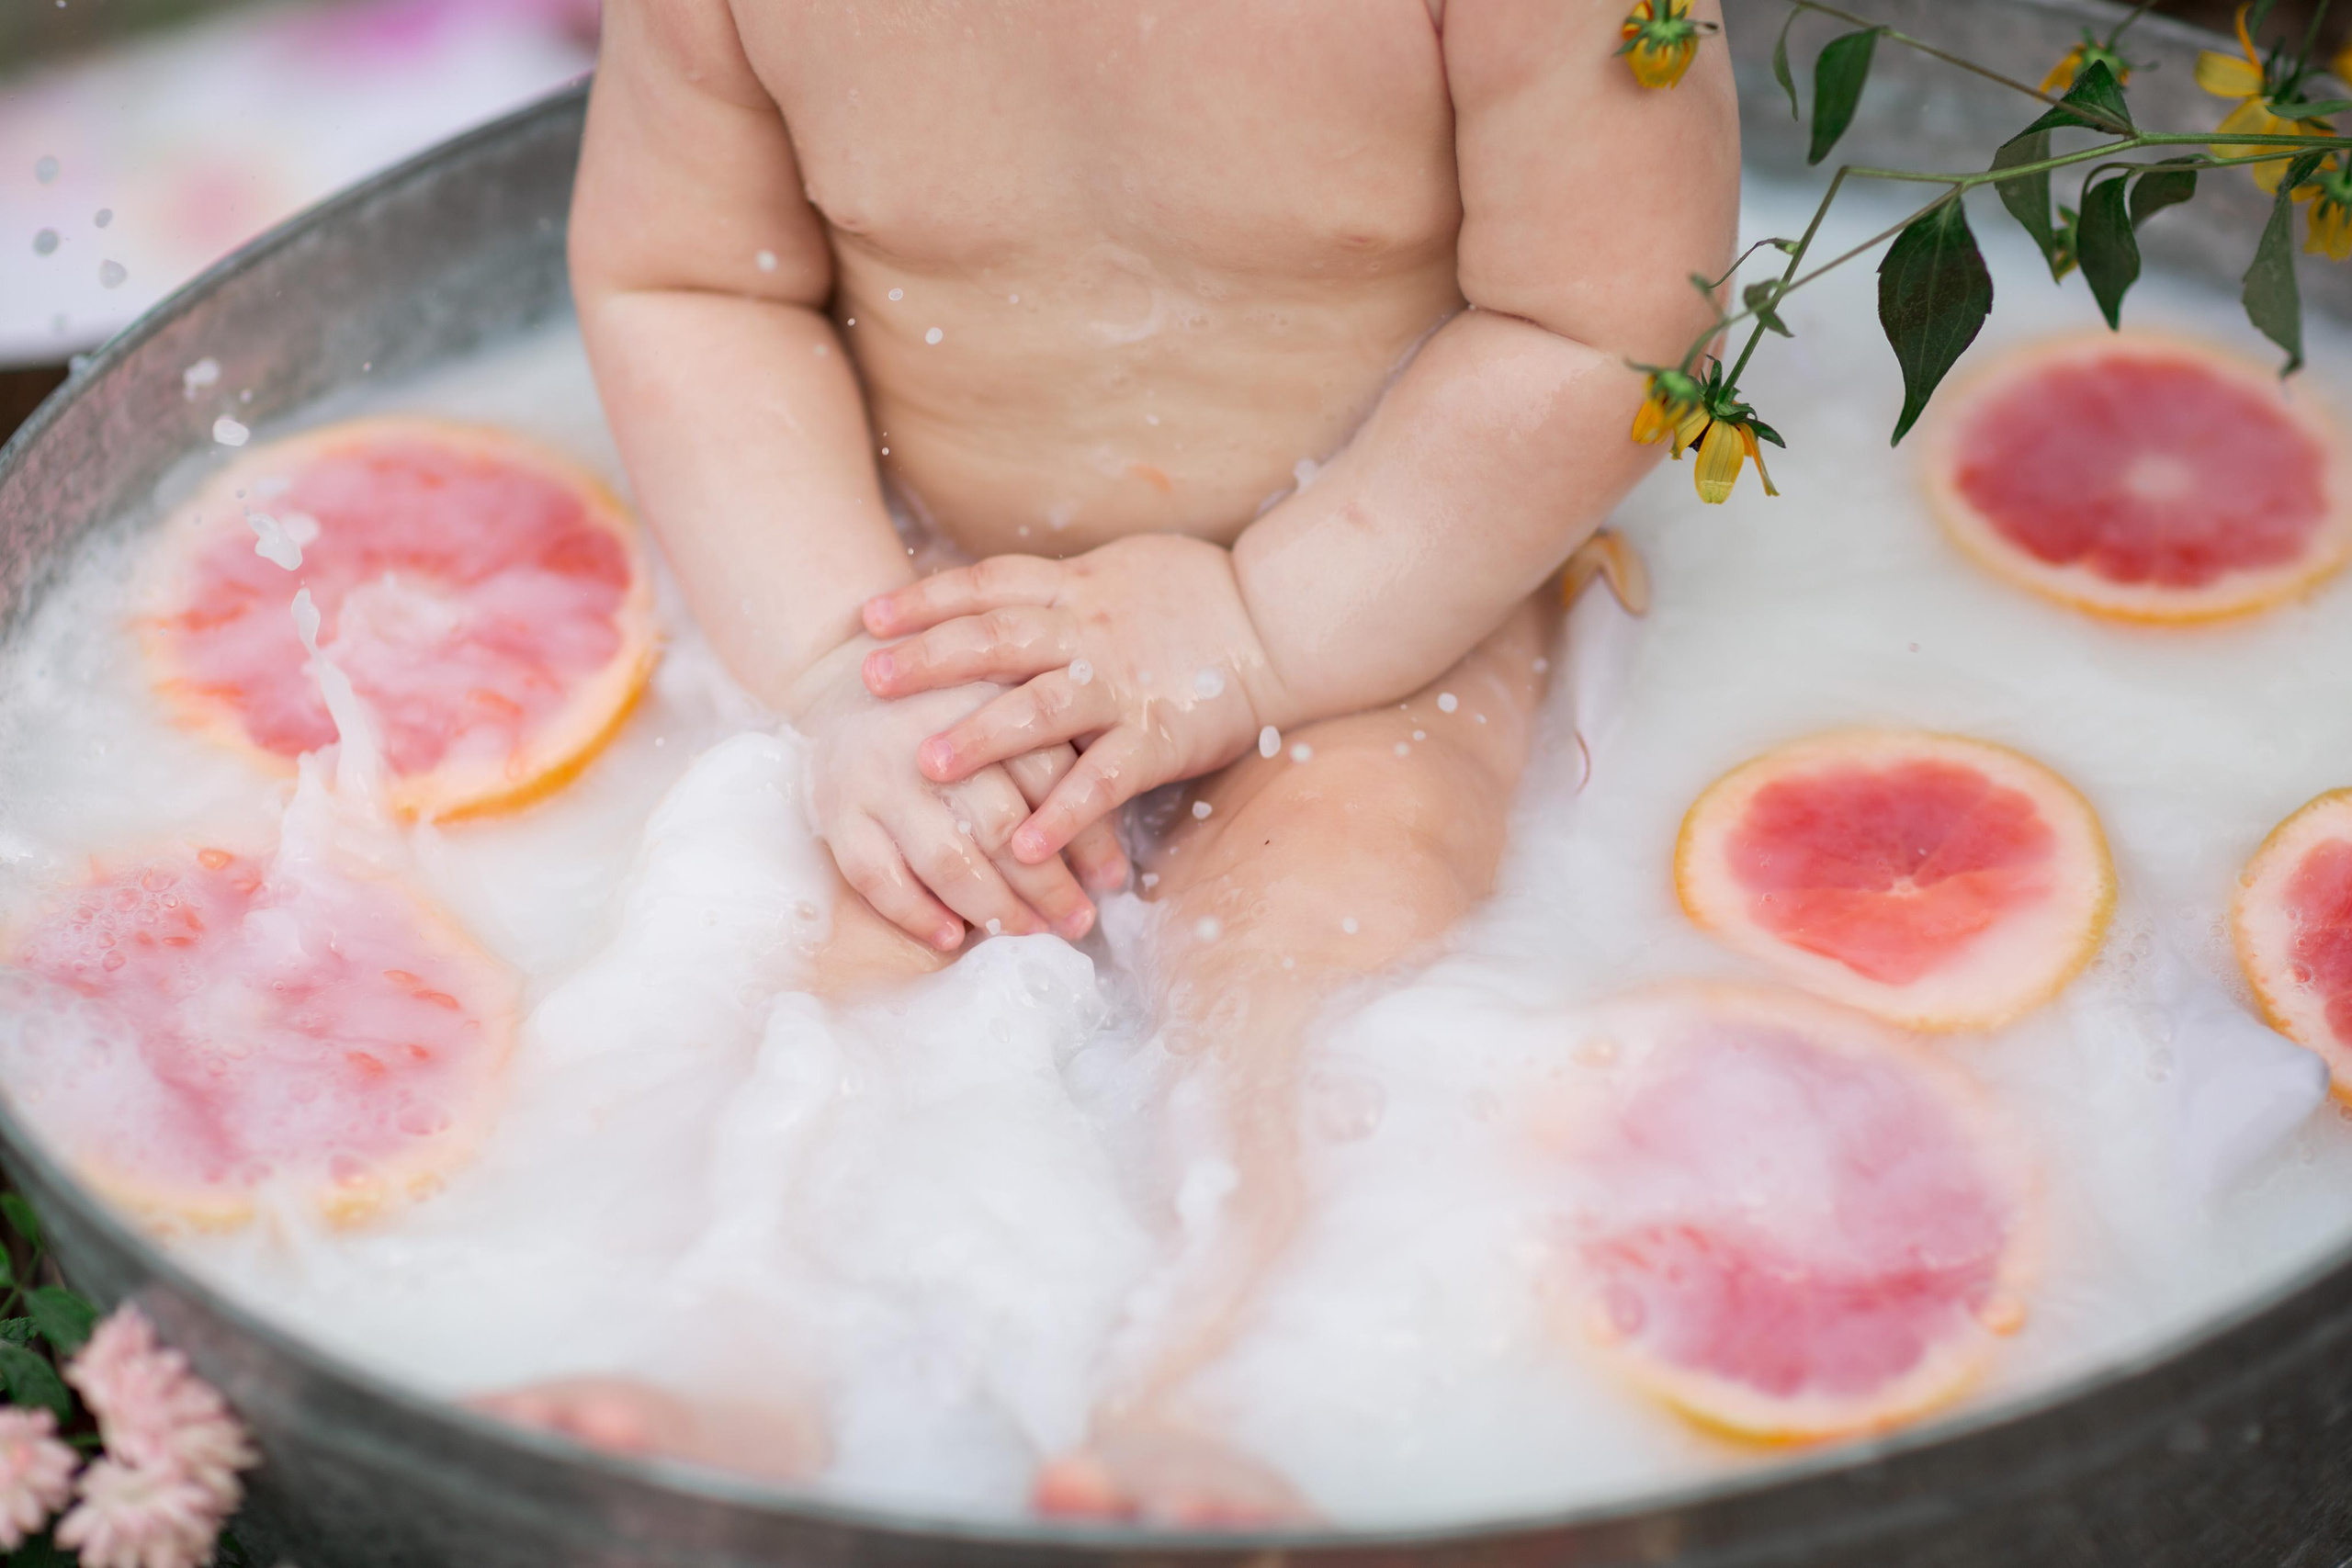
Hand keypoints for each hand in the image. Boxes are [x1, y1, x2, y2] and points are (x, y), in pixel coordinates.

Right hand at [786, 637, 1128, 950]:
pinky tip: (951, 936)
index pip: (1049, 776)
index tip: (1109, 883)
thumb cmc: (950, 710)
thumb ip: (1060, 770)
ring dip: (993, 908)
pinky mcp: (837, 810)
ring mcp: (879, 777)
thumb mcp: (1008, 711)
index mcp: (985, 699)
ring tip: (1029, 932)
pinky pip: (877, 877)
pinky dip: (916, 913)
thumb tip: (1110, 872)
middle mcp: (930, 737)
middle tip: (1078, 922)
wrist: (843, 678)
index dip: (1085, 835)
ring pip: (945, 859)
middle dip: (1047, 885)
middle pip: (1001, 826)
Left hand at [859, 536, 1288, 863]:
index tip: (869, 617)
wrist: (1280, 618)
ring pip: (1038, 709)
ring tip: (925, 766)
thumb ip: (1057, 590)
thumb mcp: (1116, 571)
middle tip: (867, 680)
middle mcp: (1088, 632)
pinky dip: (1062, 814)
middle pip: (993, 640)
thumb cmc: (1195, 595)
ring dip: (979, 738)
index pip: (986, 587)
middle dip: (927, 661)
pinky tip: (1023, 847)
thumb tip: (993, 599)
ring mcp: (1122, 685)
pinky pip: (1102, 779)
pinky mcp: (1158, 735)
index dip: (926, 601)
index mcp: (1075, 589)